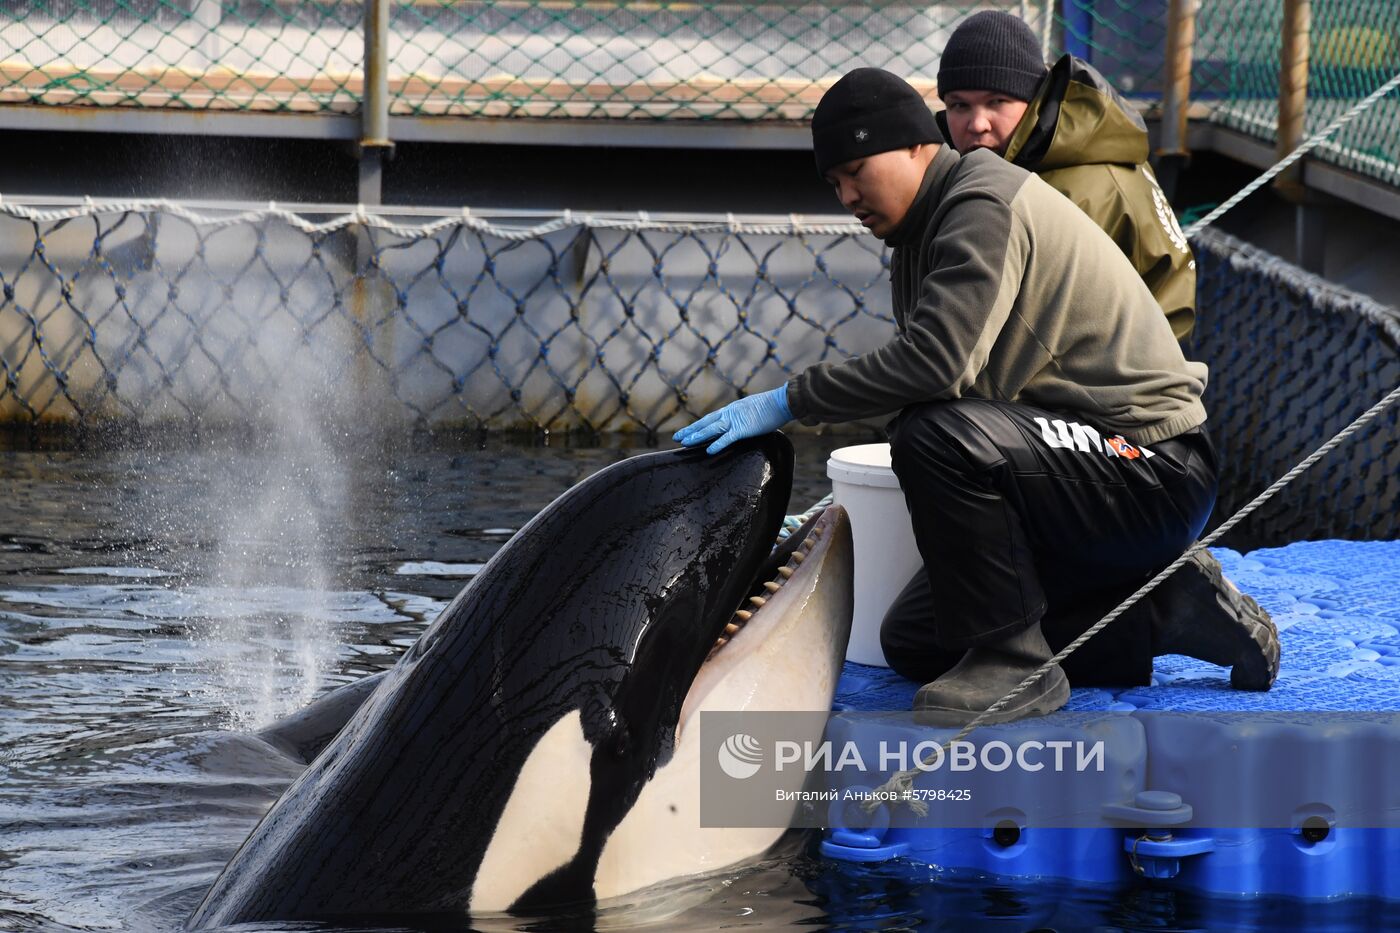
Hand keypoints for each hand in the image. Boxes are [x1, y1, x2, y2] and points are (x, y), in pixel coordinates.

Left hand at [672, 387, 791, 454]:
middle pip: (705, 423)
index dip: (697, 426)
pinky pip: (728, 438)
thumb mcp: (752, 410)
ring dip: (697, 436)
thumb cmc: (771, 407)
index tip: (686, 431)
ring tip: (685, 442)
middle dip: (691, 431)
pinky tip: (708, 450)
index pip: (710, 419)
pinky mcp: (744, 428)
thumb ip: (744, 417)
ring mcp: (735, 420)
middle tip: (677, 437)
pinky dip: (718, 444)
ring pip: (711, 430)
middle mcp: (729, 414)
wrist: (782, 402)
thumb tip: (743, 422)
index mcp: (732, 410)